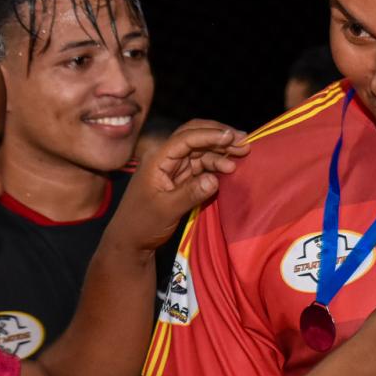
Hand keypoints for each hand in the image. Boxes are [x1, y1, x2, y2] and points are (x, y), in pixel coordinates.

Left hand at [108, 120, 249, 255]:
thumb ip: (190, 194)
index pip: (185, 138)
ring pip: (201, 151)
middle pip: (195, 137)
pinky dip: (216, 164)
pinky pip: (201, 165)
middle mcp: (166, 158)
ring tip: (243, 155)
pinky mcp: (181, 179)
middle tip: (244, 142)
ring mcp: (174, 168)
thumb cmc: (142, 223)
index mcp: (157, 158)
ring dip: (221, 151)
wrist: (131, 241)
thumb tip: (215, 179)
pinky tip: (230, 168)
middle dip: (219, 137)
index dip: (210, 135)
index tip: (232, 138)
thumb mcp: (166, 210)